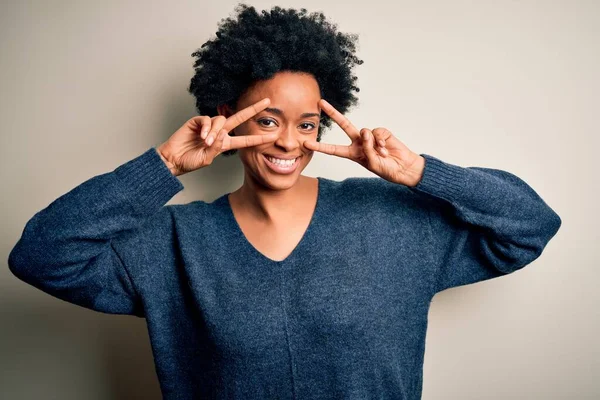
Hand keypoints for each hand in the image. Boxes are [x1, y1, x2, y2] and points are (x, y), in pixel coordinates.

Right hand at [156, 98, 277, 175]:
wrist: (173, 160)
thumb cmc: (189, 162)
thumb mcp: (206, 159)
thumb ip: (216, 148)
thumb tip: (221, 135)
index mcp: (224, 144)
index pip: (245, 140)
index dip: (259, 138)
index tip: (274, 136)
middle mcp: (219, 133)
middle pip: (239, 119)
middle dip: (253, 110)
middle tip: (267, 102)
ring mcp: (208, 126)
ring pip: (220, 121)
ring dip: (214, 132)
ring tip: (205, 142)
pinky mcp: (197, 121)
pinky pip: (206, 119)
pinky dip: (206, 127)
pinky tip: (202, 135)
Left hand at [303, 99, 424, 186]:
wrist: (403, 167)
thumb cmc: (386, 169)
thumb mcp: (373, 163)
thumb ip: (367, 149)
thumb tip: (365, 132)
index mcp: (352, 154)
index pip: (333, 149)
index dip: (320, 146)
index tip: (306, 143)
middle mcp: (359, 143)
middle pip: (344, 125)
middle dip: (333, 113)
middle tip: (320, 103)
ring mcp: (370, 137)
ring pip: (364, 132)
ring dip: (372, 145)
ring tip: (381, 154)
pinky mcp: (381, 132)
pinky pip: (377, 133)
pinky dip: (381, 141)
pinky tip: (386, 149)